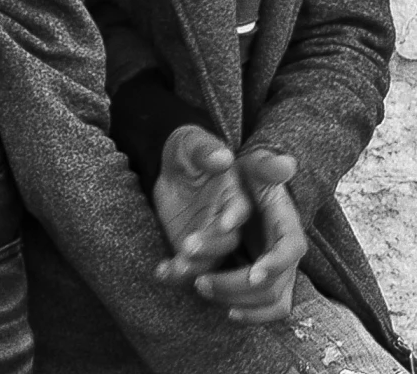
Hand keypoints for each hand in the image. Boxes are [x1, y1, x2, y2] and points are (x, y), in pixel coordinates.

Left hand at [151, 124, 249, 284]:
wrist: (170, 171)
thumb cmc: (187, 151)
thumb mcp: (190, 143)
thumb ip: (205, 148)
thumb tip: (222, 157)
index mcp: (242, 197)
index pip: (255, 217)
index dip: (240, 222)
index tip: (225, 225)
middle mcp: (234, 224)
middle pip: (237, 247)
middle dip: (215, 249)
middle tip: (188, 248)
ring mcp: (217, 242)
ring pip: (217, 266)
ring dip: (197, 269)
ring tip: (175, 266)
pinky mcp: (199, 254)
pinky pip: (192, 271)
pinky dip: (177, 274)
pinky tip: (161, 272)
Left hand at [190, 150, 306, 325]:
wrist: (196, 175)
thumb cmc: (217, 161)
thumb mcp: (236, 156)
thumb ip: (257, 161)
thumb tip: (285, 163)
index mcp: (280, 217)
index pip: (292, 246)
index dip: (277, 262)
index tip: (254, 273)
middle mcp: (276, 245)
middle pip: (274, 282)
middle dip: (239, 285)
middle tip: (201, 280)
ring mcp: (263, 263)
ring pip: (267, 300)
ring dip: (232, 299)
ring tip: (195, 284)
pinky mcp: (244, 274)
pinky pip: (252, 305)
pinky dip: (232, 307)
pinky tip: (196, 293)